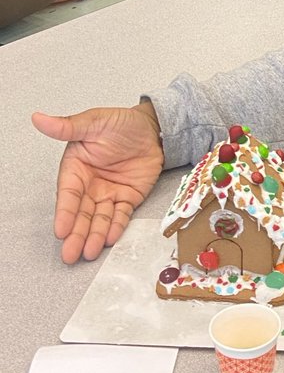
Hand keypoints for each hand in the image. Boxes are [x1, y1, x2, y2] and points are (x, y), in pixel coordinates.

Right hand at [32, 102, 163, 263]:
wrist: (154, 128)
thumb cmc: (121, 123)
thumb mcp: (94, 121)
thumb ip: (67, 126)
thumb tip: (39, 118)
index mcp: (76, 168)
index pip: (68, 194)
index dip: (65, 213)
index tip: (60, 230)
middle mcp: (90, 185)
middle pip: (81, 213)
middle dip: (75, 234)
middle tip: (70, 254)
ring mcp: (108, 193)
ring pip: (99, 218)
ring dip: (94, 236)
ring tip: (88, 253)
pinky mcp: (128, 198)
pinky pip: (121, 215)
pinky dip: (116, 227)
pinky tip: (111, 239)